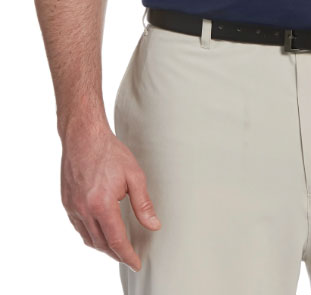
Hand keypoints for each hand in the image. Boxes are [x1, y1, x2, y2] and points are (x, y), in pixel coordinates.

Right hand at [60, 122, 160, 270]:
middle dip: (116, 254)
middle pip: (101, 243)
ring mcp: (72, 208)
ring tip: (116, 247)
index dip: (127, 255)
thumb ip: (143, 204)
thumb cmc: (110, 152)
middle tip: (129, 257)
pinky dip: (90, 235)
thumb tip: (153, 225)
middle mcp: (84, 210)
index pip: (116, 241)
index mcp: (102, 205)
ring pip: (88, 238)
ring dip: (103, 247)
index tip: (136, 263)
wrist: (83, 137)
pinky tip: (100, 231)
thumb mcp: (134, 176)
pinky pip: (79, 227)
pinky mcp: (67, 202)